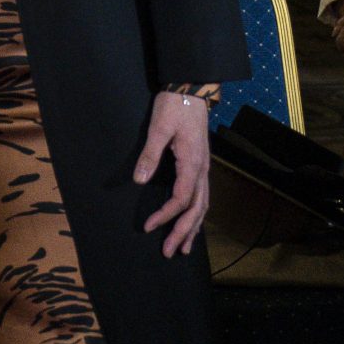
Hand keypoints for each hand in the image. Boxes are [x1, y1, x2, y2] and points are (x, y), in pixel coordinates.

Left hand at [137, 91, 213, 257]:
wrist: (191, 91)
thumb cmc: (174, 107)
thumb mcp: (158, 129)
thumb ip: (149, 155)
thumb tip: (139, 180)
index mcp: (193, 164)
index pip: (181, 199)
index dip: (165, 216)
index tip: (148, 227)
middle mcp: (203, 170)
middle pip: (196, 209)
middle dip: (182, 232)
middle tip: (169, 252)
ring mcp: (204, 169)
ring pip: (202, 206)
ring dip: (193, 228)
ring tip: (185, 248)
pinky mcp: (201, 165)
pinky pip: (202, 196)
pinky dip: (197, 214)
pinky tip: (191, 222)